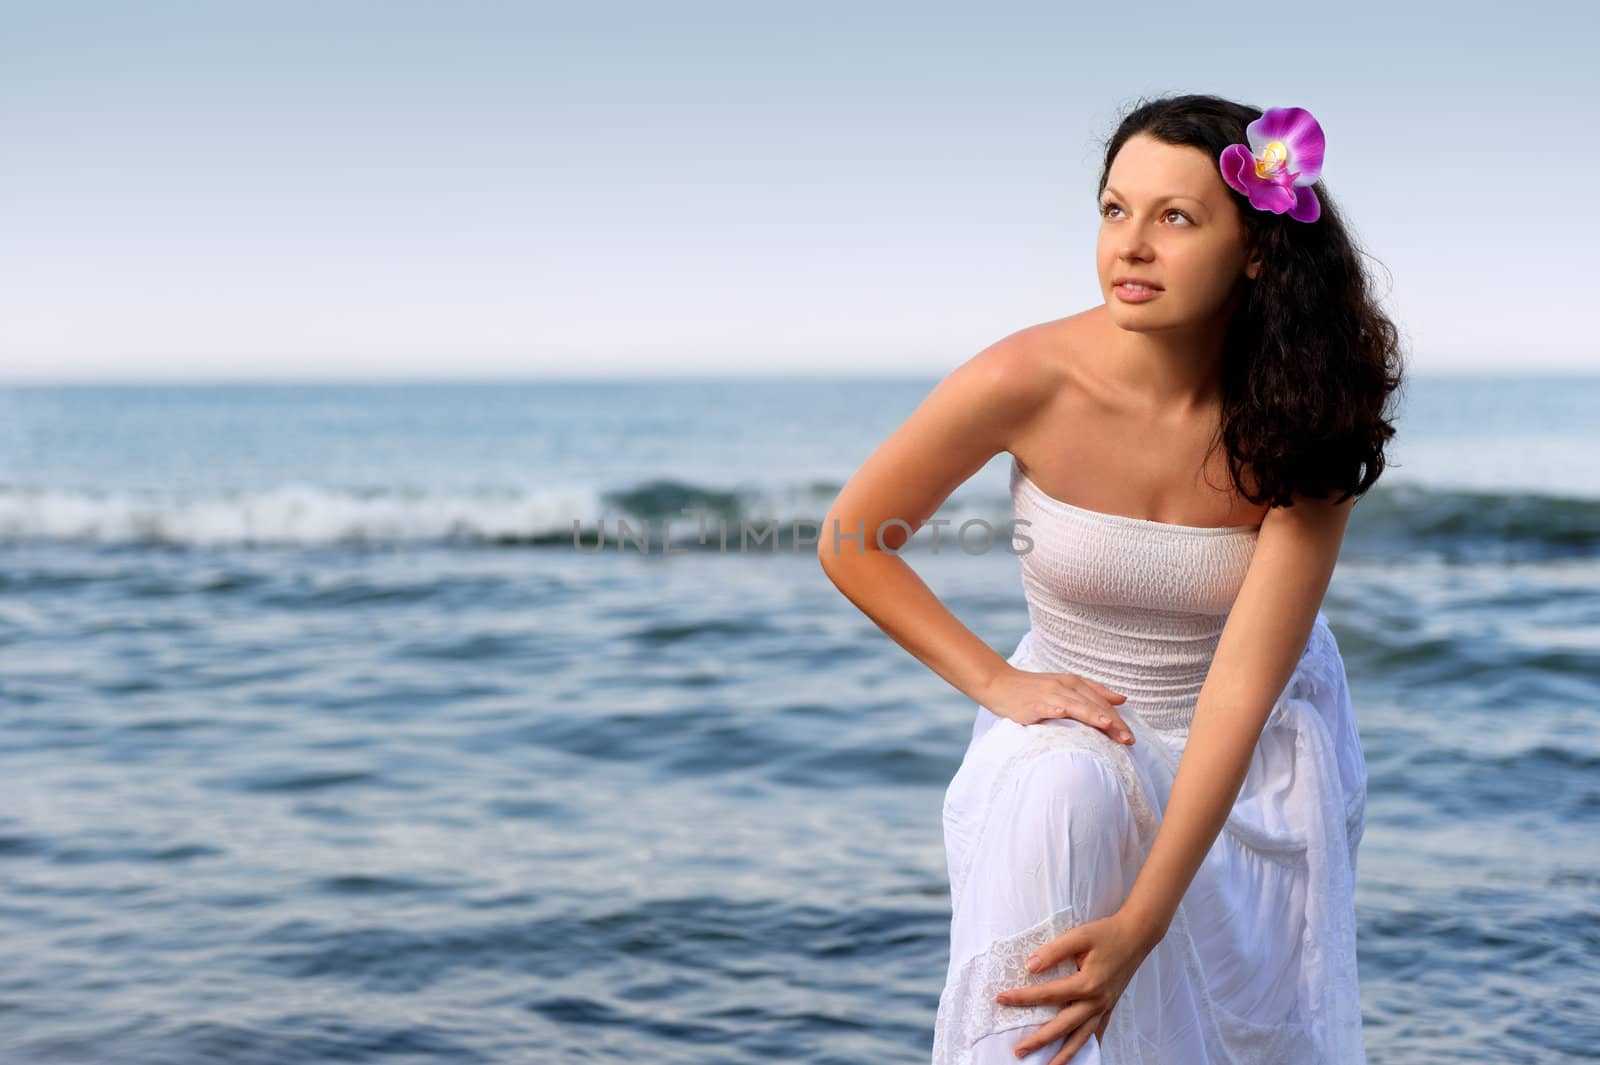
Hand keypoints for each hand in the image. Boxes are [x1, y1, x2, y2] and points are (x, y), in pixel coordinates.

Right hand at [978, 665, 1135, 745]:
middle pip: (1092, 704)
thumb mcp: (1067, 687)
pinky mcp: (1030, 704)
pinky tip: (1061, 713)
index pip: (1101, 702)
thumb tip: (1122, 699)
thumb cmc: (1035, 689)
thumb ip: (1095, 692)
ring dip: (1090, 714)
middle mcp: (1063, 686)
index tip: (1131, 737)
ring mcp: (1047, 694)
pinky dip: (1053, 708)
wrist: (1000, 684)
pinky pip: (1044, 706)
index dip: (1118, 719)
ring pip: (1073, 704)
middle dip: (1111, 722)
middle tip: (1127, 739)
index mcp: (1074, 683)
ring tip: (1106, 725)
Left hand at [992, 908, 1162, 1062]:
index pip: (1048, 995)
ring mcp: (1104, 1007)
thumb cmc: (1107, 934)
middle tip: (1019, 1051)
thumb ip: (1053, 951)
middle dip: (1040, 1040)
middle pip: (1063, 1026)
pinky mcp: (1109, 1007)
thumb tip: (1030, 967)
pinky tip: (1078, 1054)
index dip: (1023, 998)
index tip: (1002, 999)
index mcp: (1087, 984)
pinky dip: (1087, 1046)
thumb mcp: (1079, 936)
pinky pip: (1097, 1032)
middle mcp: (1096, 1001)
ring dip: (1064, 1054)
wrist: (1136, 936)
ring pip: (1081, 1037)